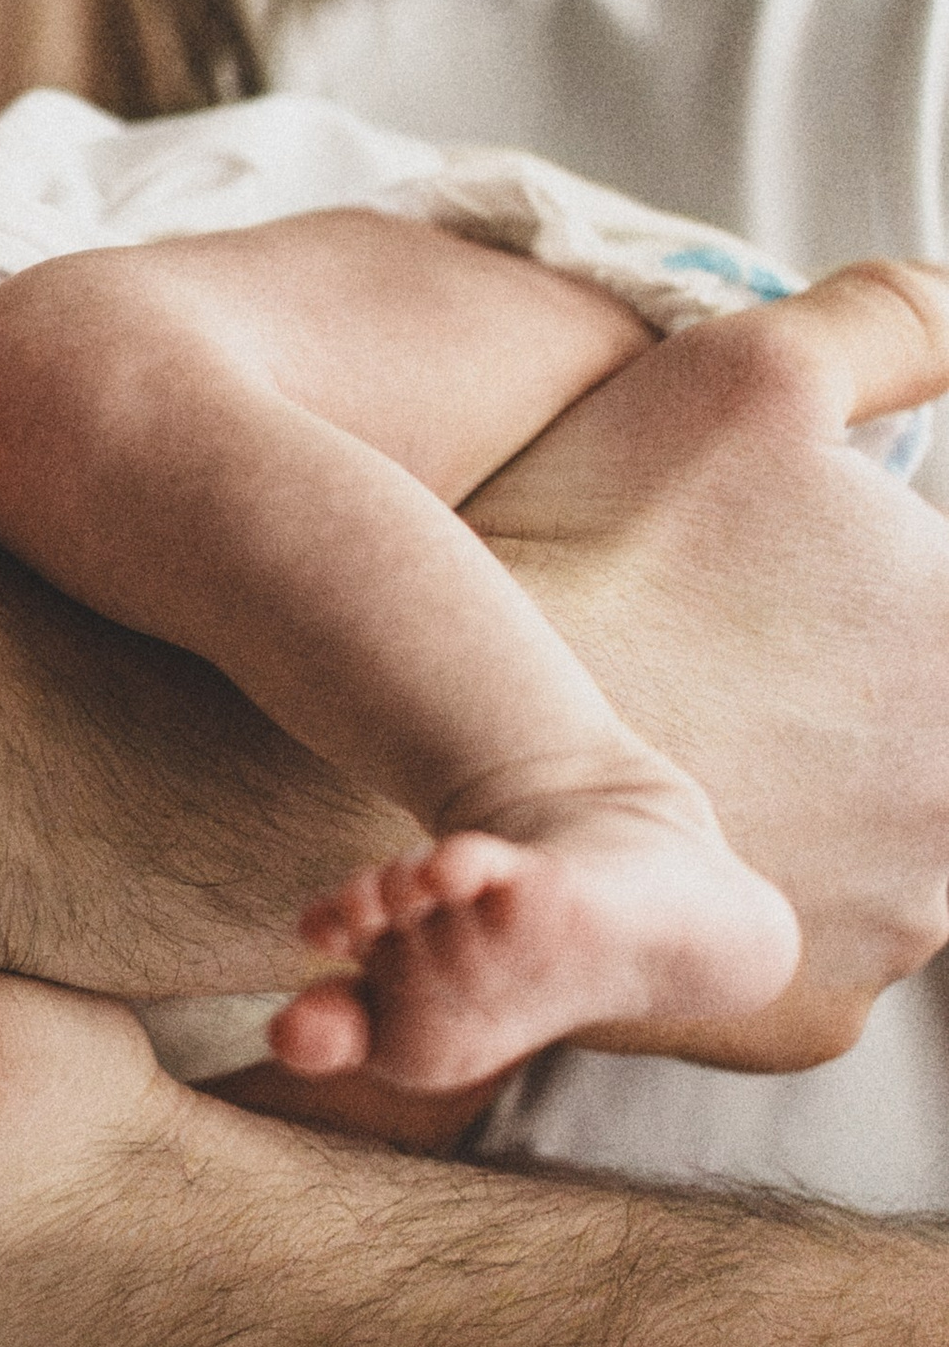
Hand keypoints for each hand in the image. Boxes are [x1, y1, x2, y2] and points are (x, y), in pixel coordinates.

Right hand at [462, 259, 948, 1062]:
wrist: (445, 732)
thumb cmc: (587, 540)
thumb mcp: (752, 379)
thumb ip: (897, 324)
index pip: (931, 645)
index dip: (879, 608)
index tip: (782, 585)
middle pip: (925, 745)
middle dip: (855, 696)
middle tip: (727, 639)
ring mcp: (894, 936)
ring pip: (877, 849)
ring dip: (813, 797)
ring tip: (690, 718)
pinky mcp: (804, 1021)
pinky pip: (803, 944)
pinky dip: (752, 888)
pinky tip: (669, 809)